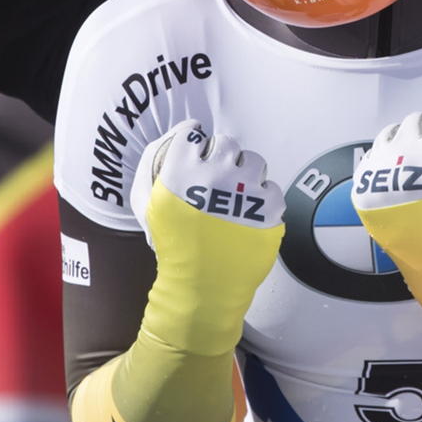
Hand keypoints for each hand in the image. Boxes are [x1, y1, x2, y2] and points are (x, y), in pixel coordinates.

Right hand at [130, 120, 284, 355]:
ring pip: (254, 161)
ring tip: (240, 195)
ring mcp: (245, 191)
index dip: (193, 141)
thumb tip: (180, 142)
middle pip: (226, 144)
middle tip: (220, 179)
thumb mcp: (148, 207)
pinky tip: (252, 212)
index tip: (197, 152)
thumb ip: (154, 169)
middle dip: (223, 159)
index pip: (190, 133)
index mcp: (180, 172)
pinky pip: (273, 188)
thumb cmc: (173, 248)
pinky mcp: (269, 209)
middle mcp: (213, 175)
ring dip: (247, 175)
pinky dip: (264, 199)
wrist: (202, 287)